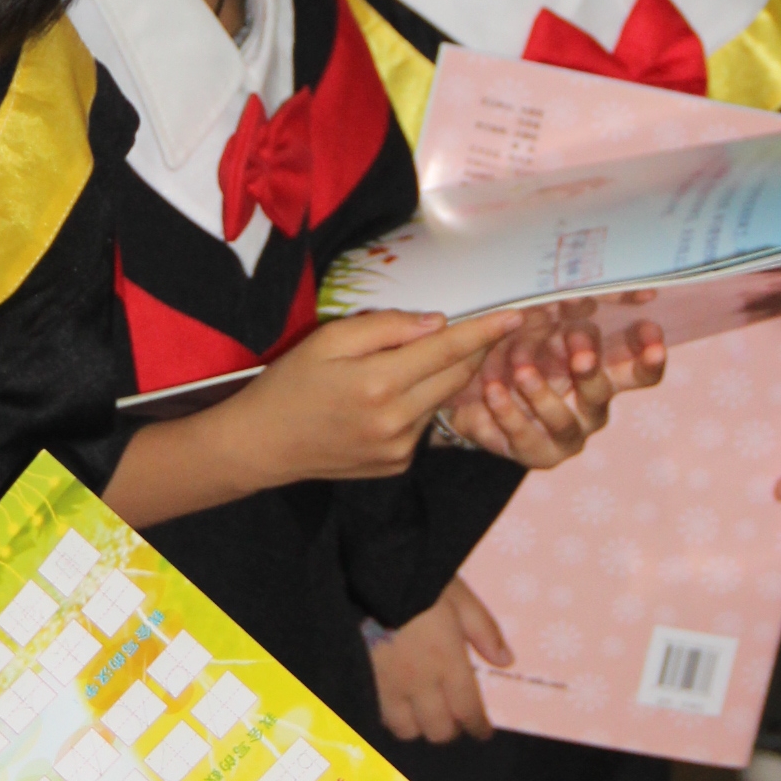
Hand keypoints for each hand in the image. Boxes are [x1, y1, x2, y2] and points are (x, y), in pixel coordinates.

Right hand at [225, 307, 523, 489]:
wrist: (264, 445)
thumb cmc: (290, 383)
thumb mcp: (328, 340)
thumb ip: (386, 327)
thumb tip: (437, 323)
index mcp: (379, 383)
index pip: (447, 350)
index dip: (485, 331)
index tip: (516, 315)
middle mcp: (398, 420)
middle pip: (457, 377)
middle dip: (474, 351)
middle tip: (484, 327)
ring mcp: (401, 448)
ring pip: (441, 400)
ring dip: (438, 377)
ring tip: (404, 365)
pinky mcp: (398, 465)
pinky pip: (424, 424)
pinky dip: (418, 404)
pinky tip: (387, 399)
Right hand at [369, 578, 511, 744]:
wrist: (365, 578)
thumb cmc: (416, 583)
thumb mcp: (459, 597)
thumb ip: (484, 630)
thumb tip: (505, 661)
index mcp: (447, 663)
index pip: (467, 710)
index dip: (478, 726)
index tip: (482, 731)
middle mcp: (419, 683)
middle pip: (438, 730)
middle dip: (450, 729)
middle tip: (453, 719)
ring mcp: (387, 687)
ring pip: (406, 730)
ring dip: (419, 727)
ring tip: (421, 713)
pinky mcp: (363, 683)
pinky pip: (379, 716)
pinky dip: (392, 717)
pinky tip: (394, 703)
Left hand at [442, 315, 666, 462]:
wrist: (467, 387)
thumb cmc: (515, 347)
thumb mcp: (538, 321)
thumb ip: (567, 308)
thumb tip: (585, 292)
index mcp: (603, 369)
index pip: (640, 368)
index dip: (649, 355)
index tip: (649, 332)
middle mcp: (592, 405)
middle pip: (605, 392)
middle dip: (591, 372)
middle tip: (579, 355)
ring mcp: (568, 433)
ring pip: (564, 420)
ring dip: (541, 393)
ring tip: (520, 372)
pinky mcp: (538, 453)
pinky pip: (525, 435)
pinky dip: (508, 411)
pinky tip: (493, 391)